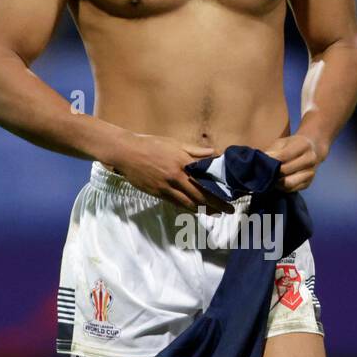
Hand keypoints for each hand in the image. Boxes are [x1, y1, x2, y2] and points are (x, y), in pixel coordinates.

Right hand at [109, 132, 234, 212]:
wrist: (127, 153)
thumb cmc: (151, 145)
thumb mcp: (174, 143)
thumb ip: (195, 150)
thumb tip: (214, 152)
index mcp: (183, 162)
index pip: (206, 180)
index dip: (218, 190)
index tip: (229, 196)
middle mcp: (177, 177)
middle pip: (200, 195)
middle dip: (216, 205)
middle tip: (228, 211)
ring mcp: (167, 187)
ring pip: (189, 203)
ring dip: (203, 210)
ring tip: (215, 213)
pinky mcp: (158, 193)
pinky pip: (176, 203)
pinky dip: (188, 208)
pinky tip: (196, 210)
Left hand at [263, 132, 323, 191]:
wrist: (310, 150)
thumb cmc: (292, 145)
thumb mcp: (281, 143)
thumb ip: (272, 151)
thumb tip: (261, 160)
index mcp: (304, 145)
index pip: (284, 155)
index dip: (271, 160)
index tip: (261, 162)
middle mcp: (310, 159)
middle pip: (286, 170)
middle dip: (272, 172)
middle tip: (262, 171)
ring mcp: (310, 172)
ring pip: (288, 183)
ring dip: (276, 182)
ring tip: (269, 177)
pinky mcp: (308, 183)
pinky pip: (291, 189)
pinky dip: (281, 187)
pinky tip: (276, 181)